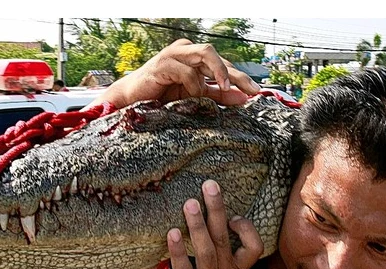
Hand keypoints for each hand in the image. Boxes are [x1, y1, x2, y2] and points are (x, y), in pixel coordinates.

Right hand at [87, 39, 260, 109]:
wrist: (130, 100)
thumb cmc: (160, 95)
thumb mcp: (193, 96)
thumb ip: (217, 95)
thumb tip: (242, 98)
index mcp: (194, 57)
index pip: (222, 64)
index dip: (240, 77)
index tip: (255, 91)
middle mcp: (186, 51)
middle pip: (217, 56)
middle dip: (235, 74)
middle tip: (249, 89)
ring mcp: (174, 55)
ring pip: (205, 54)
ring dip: (218, 70)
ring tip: (225, 87)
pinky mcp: (162, 64)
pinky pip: (185, 70)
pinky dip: (193, 83)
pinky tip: (192, 94)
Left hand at [167, 179, 262, 268]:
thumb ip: (217, 266)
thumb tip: (203, 235)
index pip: (254, 248)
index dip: (246, 229)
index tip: (234, 216)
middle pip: (226, 240)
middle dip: (218, 210)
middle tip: (209, 185)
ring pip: (208, 253)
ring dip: (199, 227)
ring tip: (189, 204)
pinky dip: (179, 253)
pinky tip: (172, 235)